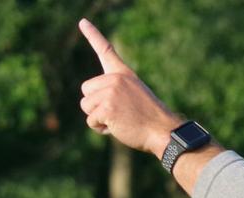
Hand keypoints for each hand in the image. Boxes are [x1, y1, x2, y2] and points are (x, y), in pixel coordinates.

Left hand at [78, 18, 182, 157]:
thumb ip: (114, 91)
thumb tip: (94, 101)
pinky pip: (91, 120)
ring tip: (118, 120)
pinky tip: (118, 127)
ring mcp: (111, 92)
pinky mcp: (107, 107)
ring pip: (86, 106)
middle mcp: (115, 79)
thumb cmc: (148, 118)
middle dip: (95, 105)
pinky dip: (100, 128)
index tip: (82, 22)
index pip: (106, 50)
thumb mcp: (134, 95)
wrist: (161, 129)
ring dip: (97, 118)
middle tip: (116, 112)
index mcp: (122, 73)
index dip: (92, 35)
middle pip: (86, 91)